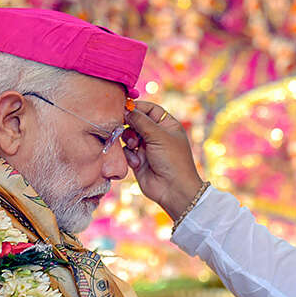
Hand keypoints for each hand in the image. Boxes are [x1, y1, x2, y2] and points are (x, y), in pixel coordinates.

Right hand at [123, 101, 203, 218]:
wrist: (173, 190)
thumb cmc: (172, 160)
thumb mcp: (158, 136)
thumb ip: (141, 121)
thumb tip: (126, 109)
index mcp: (167, 125)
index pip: (150, 109)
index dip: (137, 107)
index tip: (123, 107)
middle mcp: (157, 135)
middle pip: (136, 121)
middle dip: (130, 125)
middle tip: (122, 125)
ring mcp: (146, 147)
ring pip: (128, 136)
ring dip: (129, 140)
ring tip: (134, 147)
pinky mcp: (138, 160)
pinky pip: (126, 151)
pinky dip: (129, 155)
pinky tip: (136, 163)